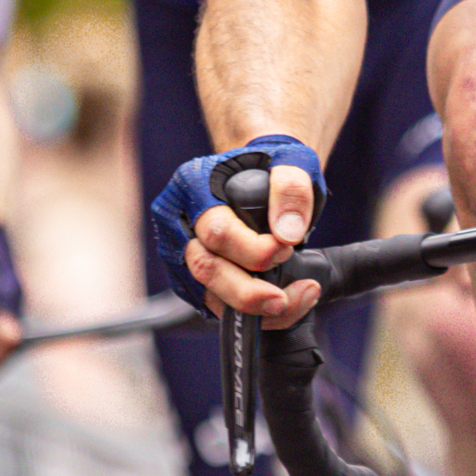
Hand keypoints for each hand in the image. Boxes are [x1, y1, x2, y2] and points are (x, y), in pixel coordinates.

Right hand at [151, 141, 322, 326]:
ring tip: (297, 298)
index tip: (287, 248)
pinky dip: (254, 314)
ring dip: (256, 308)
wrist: (261, 174)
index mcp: (193, 186)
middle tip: (287, 295)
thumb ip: (291, 190)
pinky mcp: (193, 279)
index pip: (217, 231)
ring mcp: (182, 254)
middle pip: (206, 268)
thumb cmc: (272, 166)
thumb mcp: (290, 162)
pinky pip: (219, 307)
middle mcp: (179, 222)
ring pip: (210, 295)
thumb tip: (287, 233)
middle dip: (250, 290)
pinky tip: (283, 302)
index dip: (254, 250)